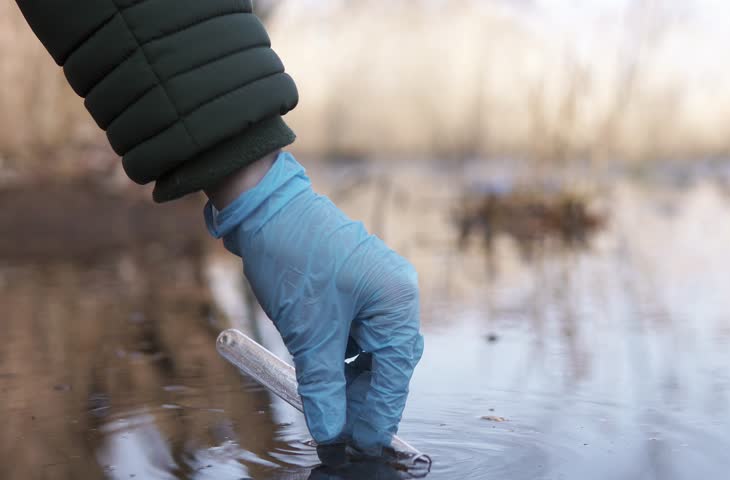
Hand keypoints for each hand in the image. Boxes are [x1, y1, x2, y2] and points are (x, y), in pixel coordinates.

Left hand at [205, 152, 423, 454]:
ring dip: (352, 376)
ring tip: (328, 401)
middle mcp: (396, 291)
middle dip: (367, 394)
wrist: (265, 207)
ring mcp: (379, 286)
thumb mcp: (307, 331)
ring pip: (373, 347)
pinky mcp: (358, 284)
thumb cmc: (292, 257)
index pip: (397, 368)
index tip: (364, 441)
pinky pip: (359, 330)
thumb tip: (331, 427)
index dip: (381, 410)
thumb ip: (323, 384)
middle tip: (343, 427)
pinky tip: (325, 371)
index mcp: (396, 298)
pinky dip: (343, 354)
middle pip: (390, 359)